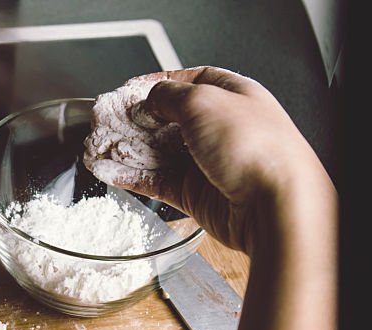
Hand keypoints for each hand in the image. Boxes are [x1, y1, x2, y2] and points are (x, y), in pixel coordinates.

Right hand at [126, 67, 334, 255]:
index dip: (155, 85)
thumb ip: (169, 95)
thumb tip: (150, 98)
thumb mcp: (204, 101)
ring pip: (158, 153)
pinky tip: (109, 173)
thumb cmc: (253, 146)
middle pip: (167, 120)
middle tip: (106, 122)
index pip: (188, 82)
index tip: (127, 92)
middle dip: (134, 121)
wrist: (273, 204)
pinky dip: (131, 177)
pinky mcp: (195, 194)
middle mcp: (220, 128)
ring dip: (127, 151)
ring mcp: (207, 163)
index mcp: (231, 96)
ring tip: (98, 149)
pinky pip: (156, 181)